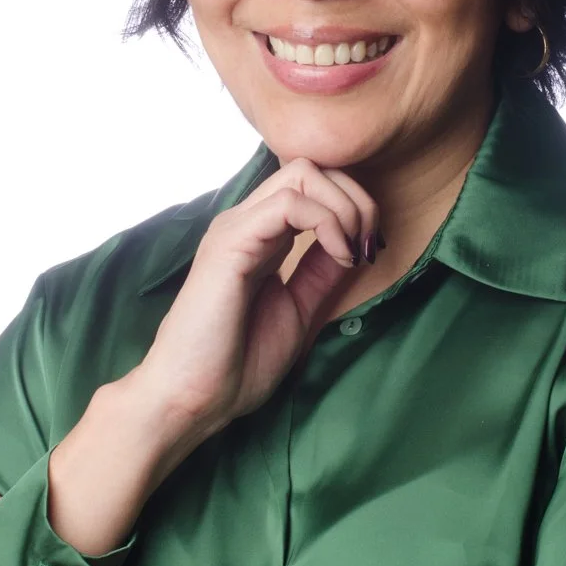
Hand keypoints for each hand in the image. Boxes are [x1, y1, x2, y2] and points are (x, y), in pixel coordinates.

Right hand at [120, 157, 382, 470]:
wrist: (194, 398)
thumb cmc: (236, 363)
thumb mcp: (299, 310)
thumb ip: (322, 274)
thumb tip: (354, 244)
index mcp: (261, 236)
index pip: (312, 186)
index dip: (353, 206)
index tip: (371, 252)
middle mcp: (247, 222)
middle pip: (310, 168)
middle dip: (356, 197)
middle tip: (370, 245)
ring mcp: (237, 227)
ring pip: (303, 173)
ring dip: (346, 207)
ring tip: (355, 252)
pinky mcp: (231, 242)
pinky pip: (289, 204)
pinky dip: (328, 222)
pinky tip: (341, 257)